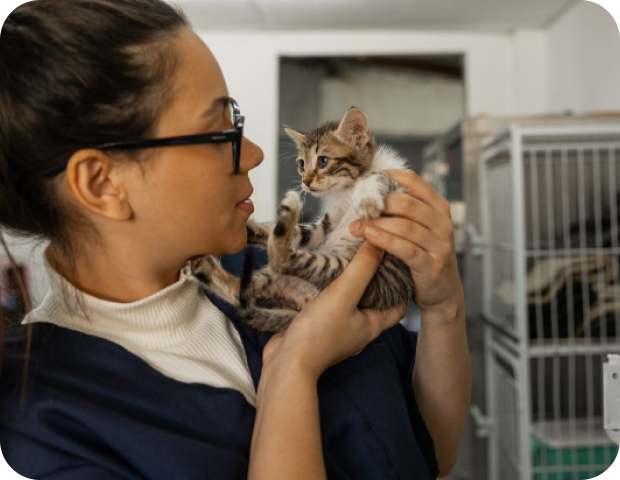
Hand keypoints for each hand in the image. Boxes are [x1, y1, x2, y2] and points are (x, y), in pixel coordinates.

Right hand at [261, 241, 406, 381]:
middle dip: (373, 282)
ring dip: (348, 288)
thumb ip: (363, 268)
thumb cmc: (319, 333)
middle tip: (368, 258)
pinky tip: (320, 282)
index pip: (398, 307)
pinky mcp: (317, 332)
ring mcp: (337, 333)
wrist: (287, 363)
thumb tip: (379, 242)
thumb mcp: (344, 293)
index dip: (401, 287)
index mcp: (371, 326)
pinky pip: (329, 311)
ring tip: (345, 264)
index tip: (394, 265)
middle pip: (374, 304)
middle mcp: (357, 331)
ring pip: (350, 306)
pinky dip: (328, 296)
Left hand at [349, 170, 463, 321]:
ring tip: (355, 226)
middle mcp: (443, 223)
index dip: (388, 177)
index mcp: (439, 207)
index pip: (414, 181)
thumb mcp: (420, 228)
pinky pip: (406, 250)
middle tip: (356, 207)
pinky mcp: (432, 266)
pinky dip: (386, 241)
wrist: (442, 291)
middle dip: (378, 204)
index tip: (366, 180)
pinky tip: (369, 238)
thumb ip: (404, 211)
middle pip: (407, 203)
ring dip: (376, 224)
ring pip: (405, 227)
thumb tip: (369, 192)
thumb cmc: (424, 255)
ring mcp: (440, 245)